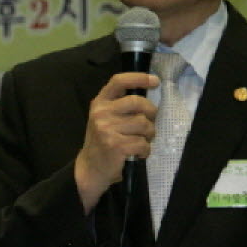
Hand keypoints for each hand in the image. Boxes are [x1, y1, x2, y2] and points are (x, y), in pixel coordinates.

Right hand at [74, 72, 158, 211]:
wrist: (90, 168)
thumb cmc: (102, 141)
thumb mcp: (105, 118)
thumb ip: (120, 106)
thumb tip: (149, 97)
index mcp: (99, 103)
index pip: (119, 81)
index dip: (139, 78)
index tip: (155, 81)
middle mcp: (101, 113)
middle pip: (138, 102)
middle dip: (151, 113)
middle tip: (149, 123)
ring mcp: (107, 129)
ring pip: (144, 124)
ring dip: (149, 135)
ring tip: (141, 141)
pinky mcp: (115, 145)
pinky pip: (143, 143)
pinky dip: (145, 150)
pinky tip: (138, 153)